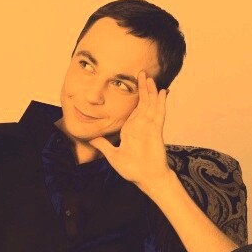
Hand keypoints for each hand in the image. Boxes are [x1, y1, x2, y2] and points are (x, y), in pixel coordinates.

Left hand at [90, 71, 171, 188]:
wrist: (146, 178)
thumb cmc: (132, 169)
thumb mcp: (112, 155)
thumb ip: (102, 144)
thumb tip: (90, 138)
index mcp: (131, 129)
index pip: (133, 109)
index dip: (133, 97)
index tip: (132, 85)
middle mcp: (141, 125)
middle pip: (143, 102)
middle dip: (142, 88)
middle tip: (142, 72)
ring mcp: (149, 127)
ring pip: (151, 104)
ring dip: (150, 91)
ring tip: (151, 77)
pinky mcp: (156, 130)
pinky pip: (159, 113)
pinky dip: (160, 102)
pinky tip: (162, 91)